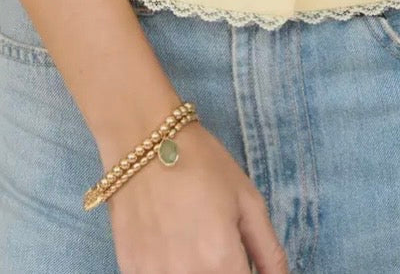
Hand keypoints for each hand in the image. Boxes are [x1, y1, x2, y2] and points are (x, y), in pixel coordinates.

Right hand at [107, 119, 290, 272]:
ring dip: (195, 269)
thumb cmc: (202, 163)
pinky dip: (169, 266)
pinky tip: (168, 242)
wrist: (143, 138)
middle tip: (214, 242)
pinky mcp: (130, 268)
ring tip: (191, 239)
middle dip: (221, 270)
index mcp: (221, 261)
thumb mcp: (248, 201)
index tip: (239, 257)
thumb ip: (269, 253)